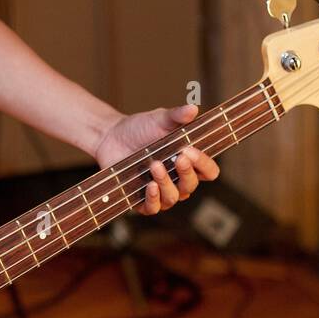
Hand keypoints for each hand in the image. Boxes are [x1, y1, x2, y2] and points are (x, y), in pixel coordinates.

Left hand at [92, 104, 219, 215]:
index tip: (192, 151)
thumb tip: (193, 109)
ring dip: (167, 183)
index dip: (204, 164)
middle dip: (186, 172)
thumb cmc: (139, 128)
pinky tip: (150, 186)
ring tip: (155, 166)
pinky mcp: (141, 199)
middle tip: (178, 157)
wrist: (110, 136)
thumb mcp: (159, 119)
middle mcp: (178, 180)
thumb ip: (177, 116)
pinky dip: (153, 199)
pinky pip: (152, 208)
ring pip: (173, 197)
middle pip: (191, 185)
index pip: (208, 171)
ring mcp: (160, 191)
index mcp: (188, 161)